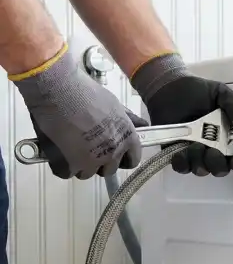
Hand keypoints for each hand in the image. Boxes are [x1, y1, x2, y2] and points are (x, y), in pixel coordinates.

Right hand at [10, 45, 142, 178]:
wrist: (59, 90)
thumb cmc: (86, 93)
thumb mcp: (115, 105)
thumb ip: (128, 120)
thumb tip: (143, 126)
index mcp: (128, 138)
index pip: (132, 160)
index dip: (121, 158)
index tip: (112, 154)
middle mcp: (114, 152)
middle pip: (109, 169)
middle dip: (99, 162)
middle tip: (86, 146)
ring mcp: (92, 161)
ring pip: (87, 173)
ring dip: (79, 164)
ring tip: (69, 146)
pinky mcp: (71, 164)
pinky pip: (66, 173)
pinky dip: (61, 165)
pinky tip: (58, 151)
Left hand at [131, 53, 232, 176]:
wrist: (168, 88)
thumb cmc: (197, 91)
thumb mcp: (221, 93)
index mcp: (228, 138)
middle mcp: (214, 149)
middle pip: (221, 169)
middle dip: (218, 164)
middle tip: (211, 150)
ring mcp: (195, 154)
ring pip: (202, 170)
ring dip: (200, 161)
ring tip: (194, 145)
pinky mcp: (176, 154)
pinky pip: (182, 168)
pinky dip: (182, 163)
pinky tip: (181, 152)